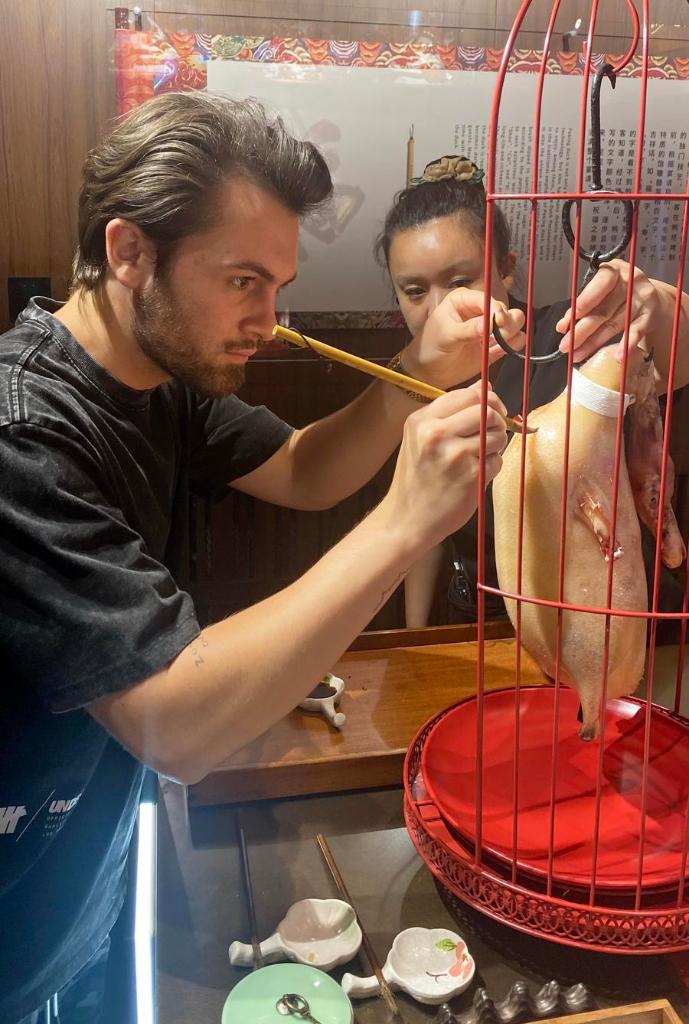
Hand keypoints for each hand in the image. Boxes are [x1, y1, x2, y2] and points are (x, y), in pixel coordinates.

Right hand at [382, 382, 507, 549]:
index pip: (468, 394)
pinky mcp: (471, 477)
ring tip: (478, 458)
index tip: (493, 411)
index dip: (488, 399)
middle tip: (492, 434)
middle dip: (497, 421)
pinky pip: (497, 460)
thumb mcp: (420, 438)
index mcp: (422, 420)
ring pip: (498, 435)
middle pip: (487, 411)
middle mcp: (437, 434)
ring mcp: (455, 456)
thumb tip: (484, 386)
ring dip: (496, 446)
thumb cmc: (416, 478)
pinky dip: (492, 466)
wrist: (407, 520)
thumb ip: (449, 412)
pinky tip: (475, 476)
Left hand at [403, 288, 525, 389]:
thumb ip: (468, 329)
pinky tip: (503, 349)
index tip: (498, 323)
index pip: (488, 299)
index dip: (496, 310)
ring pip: (515, 322)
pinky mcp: (495, 345)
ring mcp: (489, 328)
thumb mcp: (446, 336)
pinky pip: (514, 340)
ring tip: (496, 343)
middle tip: (498, 336)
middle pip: (506, 309)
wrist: (428, 372)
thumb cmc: (430, 347)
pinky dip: (513, 345)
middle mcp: (480, 310)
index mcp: (464, 300)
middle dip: (506, 322)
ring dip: (511, 333)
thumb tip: (489, 324)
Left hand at [556, 259, 660, 363]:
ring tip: (578, 354)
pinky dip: (626, 345)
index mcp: (614, 271)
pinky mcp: (650, 316)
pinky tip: (618, 356)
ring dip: (594, 343)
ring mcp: (642, 299)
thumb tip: (563, 326)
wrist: (653, 299)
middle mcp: (630, 281)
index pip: (596, 288)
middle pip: (602, 310)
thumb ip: (585, 306)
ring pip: (613, 325)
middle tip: (565, 346)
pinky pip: (636, 332)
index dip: (580, 307)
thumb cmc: (621, 294)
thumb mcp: (602, 292)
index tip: (564, 324)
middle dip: (580, 331)